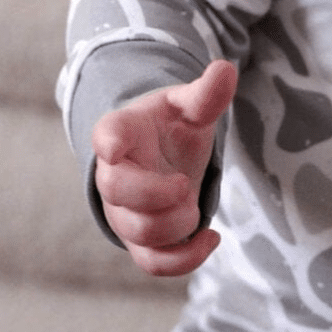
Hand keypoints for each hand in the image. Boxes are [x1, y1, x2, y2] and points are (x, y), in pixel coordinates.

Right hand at [91, 61, 238, 277]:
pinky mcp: (142, 240)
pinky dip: (186, 259)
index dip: (108, 141)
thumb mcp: (187, 107)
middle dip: (156, 195)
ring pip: (139, 231)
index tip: (115, 145)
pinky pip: (153, 262)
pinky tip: (212, 238)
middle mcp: (113, 175)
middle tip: (185, 186)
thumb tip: (226, 68)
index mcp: (121, 133)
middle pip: (119, 193)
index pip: (106, 135)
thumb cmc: (169, 129)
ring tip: (196, 209)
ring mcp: (124, 211)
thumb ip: (205, 94)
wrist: (159, 160)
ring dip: (176, 225)